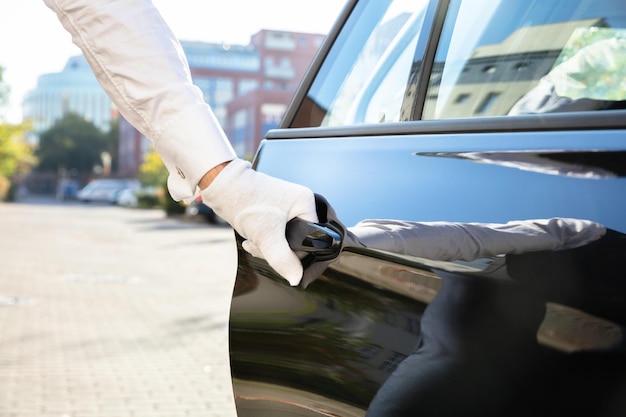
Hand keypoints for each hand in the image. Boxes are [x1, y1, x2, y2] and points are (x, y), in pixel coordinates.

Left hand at [200, 159, 317, 285]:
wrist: (221, 187)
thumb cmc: (246, 202)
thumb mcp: (267, 235)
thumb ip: (283, 259)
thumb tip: (296, 279)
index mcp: (306, 203)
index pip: (311, 238)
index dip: (294, 252)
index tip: (275, 252)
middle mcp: (299, 203)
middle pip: (297, 241)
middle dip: (276, 250)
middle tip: (260, 246)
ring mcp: (286, 207)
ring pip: (283, 240)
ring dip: (267, 247)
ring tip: (252, 243)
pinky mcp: (274, 211)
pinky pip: (274, 234)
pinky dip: (262, 240)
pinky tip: (250, 241)